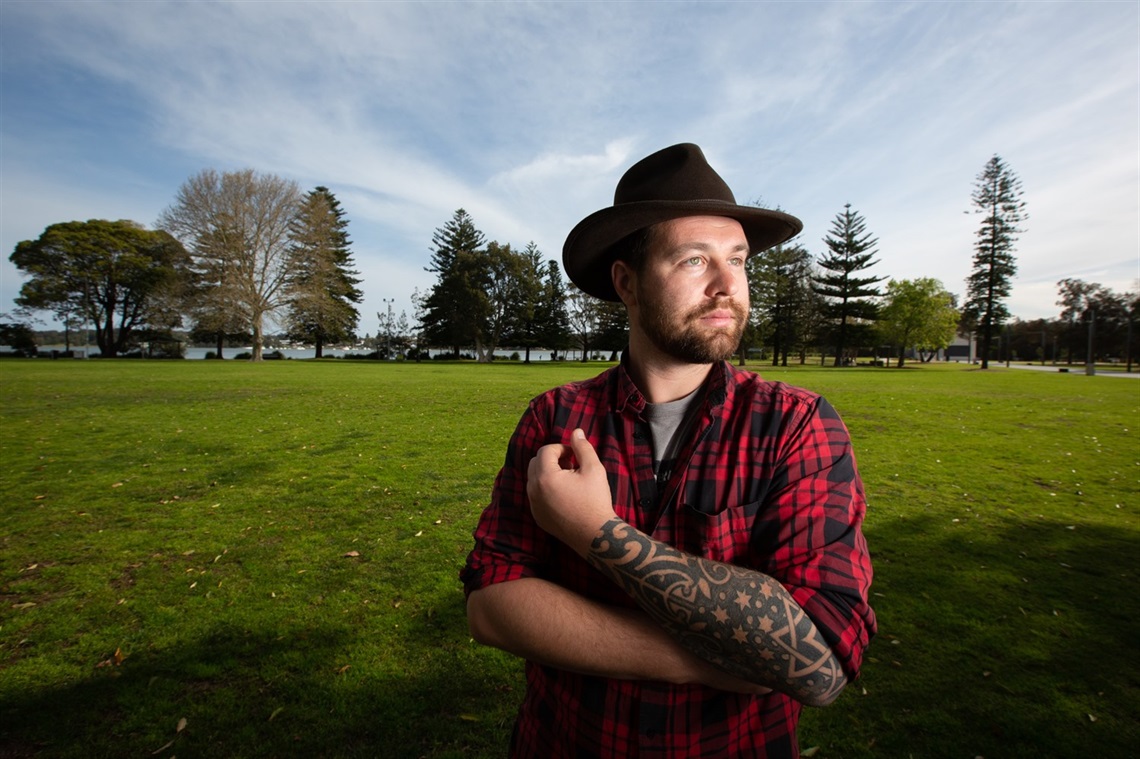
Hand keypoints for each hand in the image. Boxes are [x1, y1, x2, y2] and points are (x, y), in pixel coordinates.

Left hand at [527, 428, 616, 552]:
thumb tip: (576, 431)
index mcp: (545, 477)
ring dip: (548, 474)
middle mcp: (534, 490)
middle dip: (551, 459)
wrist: (595, 534)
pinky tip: (565, 496)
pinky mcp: (537, 516)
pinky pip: (535, 495)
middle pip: (535, 463)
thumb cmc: (596, 500)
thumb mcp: (593, 469)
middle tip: (571, 466)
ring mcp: (534, 505)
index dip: (561, 449)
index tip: (575, 456)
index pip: (545, 451)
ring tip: (569, 481)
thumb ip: (583, 447)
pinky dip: (546, 489)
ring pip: (534, 479)